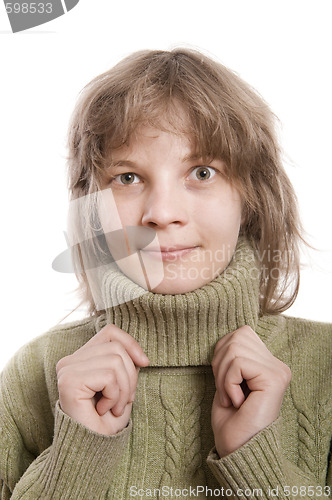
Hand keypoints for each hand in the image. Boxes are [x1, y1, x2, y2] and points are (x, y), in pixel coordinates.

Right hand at [56, 324, 148, 435]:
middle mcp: (69, 360)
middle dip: (130, 375)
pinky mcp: (69, 381)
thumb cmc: (105, 421)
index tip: (145, 362)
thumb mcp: (122, 386)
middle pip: (117, 347)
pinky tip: (104, 409)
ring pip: (115, 360)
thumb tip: (140, 354)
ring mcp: (67, 370)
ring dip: (124, 389)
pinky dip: (115, 395)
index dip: (131, 343)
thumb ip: (125, 363)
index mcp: (80, 358)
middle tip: (124, 400)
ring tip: (114, 406)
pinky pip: (109, 376)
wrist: (89, 452)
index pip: (110, 332)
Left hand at [211, 325, 290, 456]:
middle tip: (225, 392)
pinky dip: (228, 383)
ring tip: (231, 398)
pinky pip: (238, 363)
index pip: (240, 333)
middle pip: (236, 337)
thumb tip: (227, 336)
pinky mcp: (274, 378)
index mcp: (267, 362)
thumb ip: (231, 355)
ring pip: (235, 348)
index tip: (223, 382)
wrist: (238, 452)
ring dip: (223, 376)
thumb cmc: (230, 421)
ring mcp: (278, 370)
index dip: (221, 354)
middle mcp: (277, 364)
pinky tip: (237, 401)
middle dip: (220, 364)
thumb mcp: (226, 379)